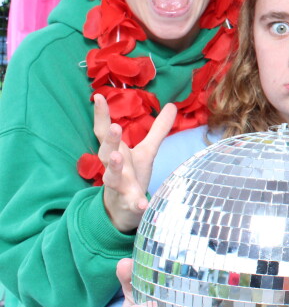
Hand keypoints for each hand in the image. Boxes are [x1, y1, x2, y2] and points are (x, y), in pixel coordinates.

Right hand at [96, 95, 176, 231]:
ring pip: (112, 177)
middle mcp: (113, 167)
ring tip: (117, 158)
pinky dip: (136, 203)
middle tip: (115, 127)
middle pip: (106, 152)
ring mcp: (118, 186)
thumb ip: (157, 130)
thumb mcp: (146, 151)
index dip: (101, 115)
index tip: (98, 96)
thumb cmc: (132, 176)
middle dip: (110, 140)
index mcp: (116, 152)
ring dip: (114, 168)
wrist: (122, 210)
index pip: (105, 132)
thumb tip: (172, 105)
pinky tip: (142, 204)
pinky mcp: (127, 203)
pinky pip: (130, 203)